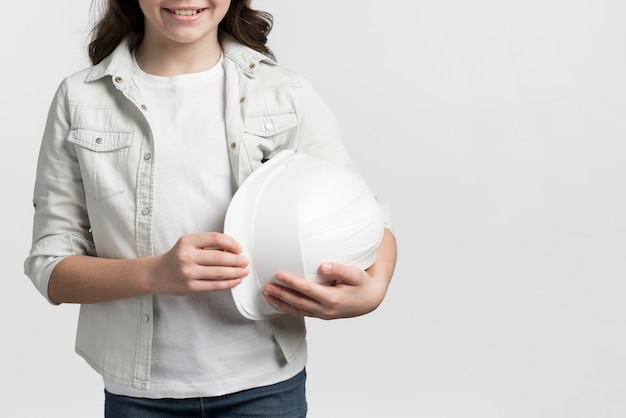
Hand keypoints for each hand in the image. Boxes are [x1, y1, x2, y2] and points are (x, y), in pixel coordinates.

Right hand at [148, 232, 248, 295]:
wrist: (156, 274)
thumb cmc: (176, 258)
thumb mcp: (187, 244)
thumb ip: (207, 245)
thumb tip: (232, 250)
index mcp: (187, 242)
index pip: (215, 238)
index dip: (231, 243)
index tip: (239, 248)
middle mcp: (186, 256)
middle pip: (219, 257)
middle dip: (237, 260)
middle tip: (245, 261)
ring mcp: (188, 273)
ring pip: (219, 273)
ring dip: (236, 272)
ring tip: (244, 271)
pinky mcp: (190, 287)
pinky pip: (214, 286)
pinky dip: (228, 283)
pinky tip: (235, 280)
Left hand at [262, 262, 387, 319]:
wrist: (369, 300)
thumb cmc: (362, 285)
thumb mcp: (356, 275)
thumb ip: (340, 270)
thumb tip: (323, 267)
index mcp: (333, 299)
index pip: (308, 290)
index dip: (292, 282)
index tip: (279, 275)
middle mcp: (325, 309)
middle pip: (298, 302)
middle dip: (281, 294)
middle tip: (267, 286)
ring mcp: (322, 314)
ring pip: (297, 310)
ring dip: (281, 303)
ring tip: (267, 296)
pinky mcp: (320, 315)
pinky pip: (301, 312)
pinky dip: (288, 308)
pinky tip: (279, 303)